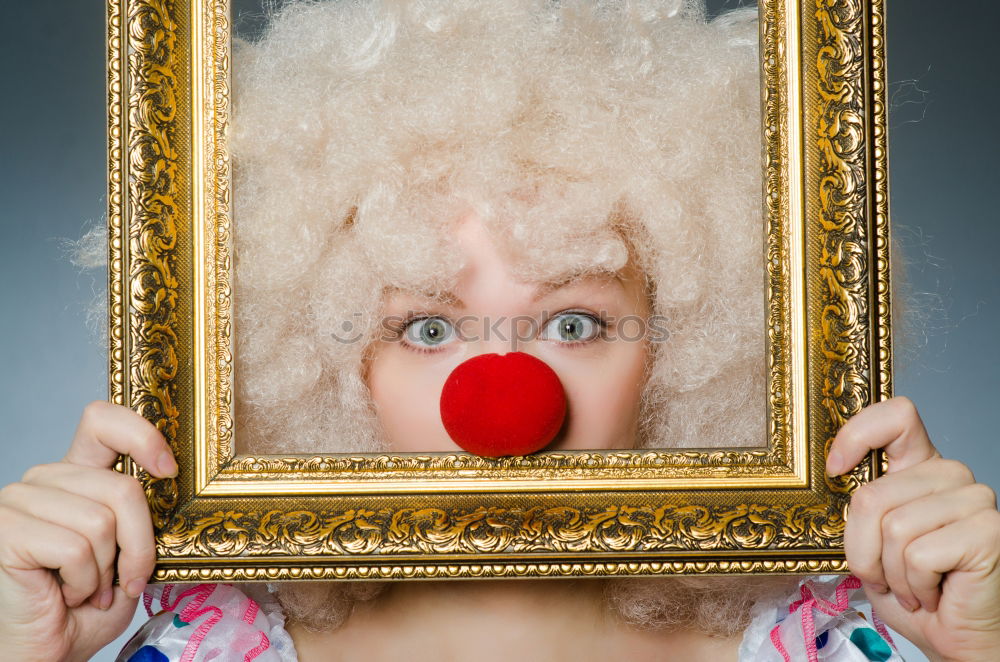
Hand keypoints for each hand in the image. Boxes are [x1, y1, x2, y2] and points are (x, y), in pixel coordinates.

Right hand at [0, 400, 176, 661]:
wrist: (47, 652)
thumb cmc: (87, 607)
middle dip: (139, 544)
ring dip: (107, 569)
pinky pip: (75, 548)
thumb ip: (140, 515)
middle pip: (121, 487)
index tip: (168, 469)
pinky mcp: (4, 529)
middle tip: (125, 580)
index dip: (141, 435)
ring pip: (101, 520)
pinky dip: (85, 582)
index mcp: (76, 475)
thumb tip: (169, 479)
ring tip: (90, 589)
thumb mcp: (129, 554)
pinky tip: (67, 594)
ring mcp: (18, 501)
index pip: (103, 421)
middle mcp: (43, 479)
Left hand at [828, 396, 999, 661]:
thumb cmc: (911, 591)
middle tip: (885, 574)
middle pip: (873, 495)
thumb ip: (860, 506)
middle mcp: (950, 475)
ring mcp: (975, 499)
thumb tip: (832, 473)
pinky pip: (918, 553)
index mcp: (920, 467)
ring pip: (894, 526)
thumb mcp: (870, 543)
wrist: (953, 638)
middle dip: (863, 549)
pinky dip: (913, 585)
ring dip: (890, 572)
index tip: (836, 469)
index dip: (857, 434)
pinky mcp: (989, 531)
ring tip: (912, 586)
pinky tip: (932, 594)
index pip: (896, 417)